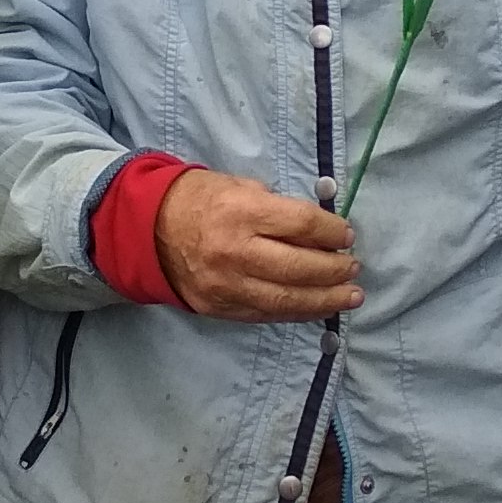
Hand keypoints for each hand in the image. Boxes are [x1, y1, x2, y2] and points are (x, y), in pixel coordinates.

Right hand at [154, 170, 361, 321]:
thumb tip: (319, 231)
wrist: (148, 230)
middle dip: (334, 271)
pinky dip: (296, 312)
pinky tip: (317, 307)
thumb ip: (278, 208)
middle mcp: (235, 252)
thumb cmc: (200, 200)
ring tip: (350, 296)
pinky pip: (266, 315)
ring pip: (286, 301)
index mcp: (241, 213)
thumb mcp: (239, 187)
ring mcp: (227, 286)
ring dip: (325, 300)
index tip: (346, 235)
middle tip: (353, 268)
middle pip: (299, 268)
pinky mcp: (221, 308)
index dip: (332, 232)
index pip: (301, 225)